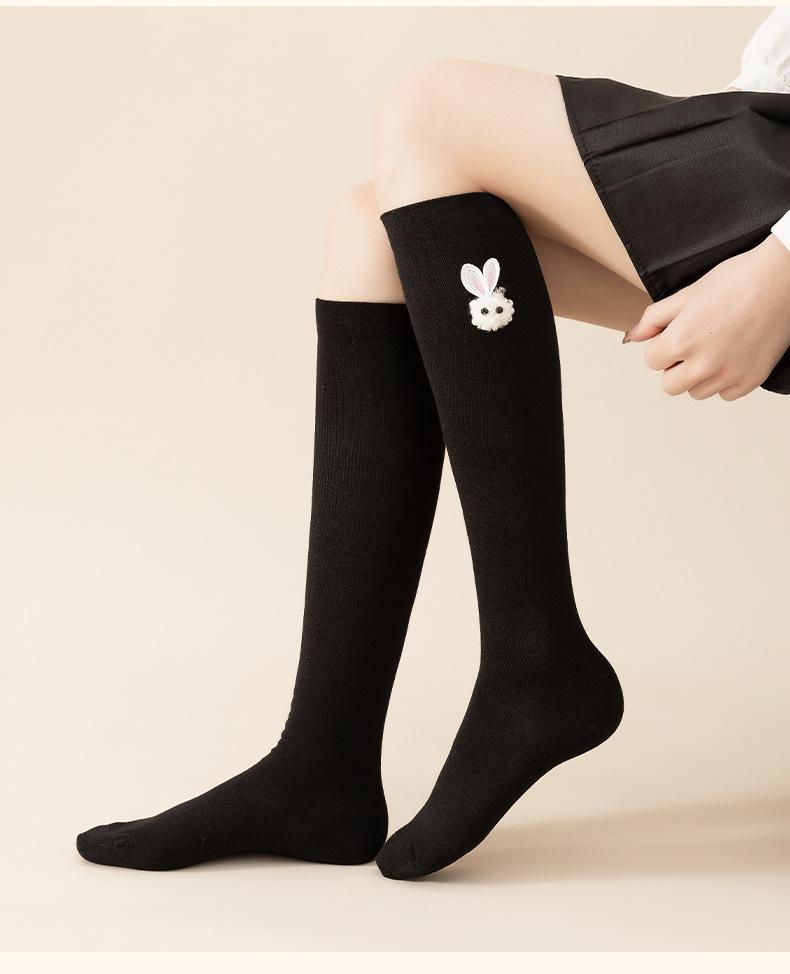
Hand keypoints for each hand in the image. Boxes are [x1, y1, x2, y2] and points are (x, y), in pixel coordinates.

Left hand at [624, 236, 789, 399]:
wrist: (782, 279)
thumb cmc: (736, 280)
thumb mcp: (687, 293)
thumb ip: (655, 318)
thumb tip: (634, 337)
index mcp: (681, 341)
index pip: (652, 361)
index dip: (661, 346)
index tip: (676, 333)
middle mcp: (703, 365)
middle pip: (670, 386)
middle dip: (674, 367)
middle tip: (692, 345)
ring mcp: (728, 375)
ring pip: (696, 392)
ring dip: (698, 376)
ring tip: (715, 347)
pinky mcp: (750, 381)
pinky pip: (725, 394)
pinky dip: (725, 380)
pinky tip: (733, 355)